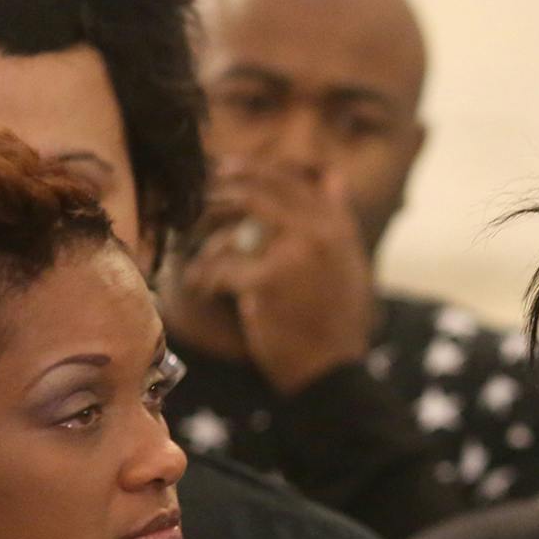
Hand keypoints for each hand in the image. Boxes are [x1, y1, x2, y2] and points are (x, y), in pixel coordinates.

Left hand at [181, 159, 375, 393]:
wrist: (330, 368)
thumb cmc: (335, 319)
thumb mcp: (350, 262)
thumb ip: (339, 219)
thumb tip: (332, 177)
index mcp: (337, 224)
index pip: (289, 178)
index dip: (253, 170)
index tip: (225, 170)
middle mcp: (320, 230)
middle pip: (259, 188)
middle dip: (222, 186)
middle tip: (197, 193)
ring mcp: (294, 252)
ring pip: (235, 217)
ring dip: (206, 221)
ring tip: (188, 233)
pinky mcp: (267, 280)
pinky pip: (222, 264)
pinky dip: (205, 276)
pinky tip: (198, 287)